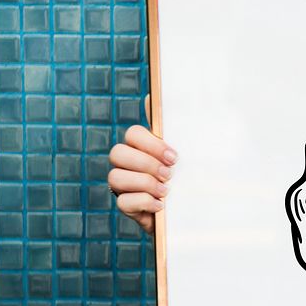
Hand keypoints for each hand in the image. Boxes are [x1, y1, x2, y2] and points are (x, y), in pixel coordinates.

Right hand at [107, 94, 177, 233]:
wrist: (190, 210)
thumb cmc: (186, 176)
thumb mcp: (185, 153)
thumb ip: (171, 127)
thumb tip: (152, 96)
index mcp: (141, 147)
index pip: (132, 134)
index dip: (150, 144)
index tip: (174, 157)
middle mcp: (127, 164)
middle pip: (117, 153)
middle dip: (145, 163)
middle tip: (169, 173)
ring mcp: (124, 186)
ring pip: (115, 177)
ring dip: (144, 183)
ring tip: (166, 190)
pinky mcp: (126, 207)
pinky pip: (123, 203)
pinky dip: (144, 202)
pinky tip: (161, 205)